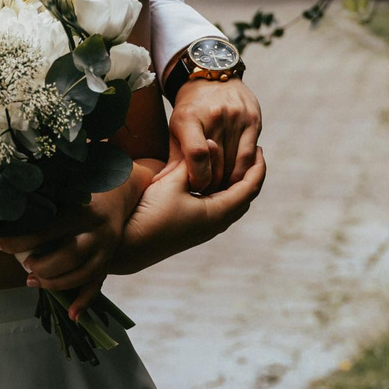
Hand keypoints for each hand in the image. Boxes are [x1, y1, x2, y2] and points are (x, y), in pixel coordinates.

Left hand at [0, 185, 130, 302]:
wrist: (119, 195)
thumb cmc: (83, 191)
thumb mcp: (66, 190)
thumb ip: (43, 200)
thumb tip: (7, 212)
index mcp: (83, 211)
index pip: (47, 230)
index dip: (20, 240)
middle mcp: (97, 232)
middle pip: (69, 256)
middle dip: (43, 266)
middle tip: (25, 266)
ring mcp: (106, 250)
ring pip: (82, 275)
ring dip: (56, 283)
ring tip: (32, 281)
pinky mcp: (108, 261)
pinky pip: (96, 286)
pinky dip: (84, 302)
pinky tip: (71, 315)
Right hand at [110, 150, 268, 294]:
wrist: (128, 246)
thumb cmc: (150, 212)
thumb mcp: (172, 182)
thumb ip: (194, 163)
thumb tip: (212, 142)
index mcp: (217, 213)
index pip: (249, 187)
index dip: (258, 167)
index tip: (260, 148)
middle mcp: (216, 224)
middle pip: (245, 197)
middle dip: (251, 175)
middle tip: (253, 154)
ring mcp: (206, 230)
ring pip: (233, 205)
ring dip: (238, 185)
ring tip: (235, 165)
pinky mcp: (195, 230)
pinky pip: (220, 209)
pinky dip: (225, 193)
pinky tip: (214, 181)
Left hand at [168, 76, 261, 193]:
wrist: (213, 77)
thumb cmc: (190, 109)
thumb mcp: (176, 128)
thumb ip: (173, 158)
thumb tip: (160, 184)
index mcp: (189, 118)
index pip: (197, 155)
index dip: (197, 178)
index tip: (195, 187)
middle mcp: (215, 115)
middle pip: (218, 165)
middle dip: (212, 186)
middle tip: (206, 193)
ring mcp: (237, 117)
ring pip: (236, 164)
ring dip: (228, 182)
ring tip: (220, 187)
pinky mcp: (253, 120)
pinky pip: (250, 156)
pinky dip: (243, 171)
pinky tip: (235, 175)